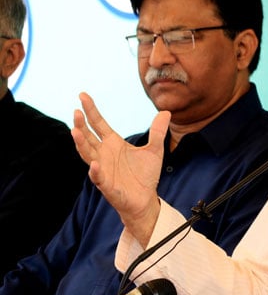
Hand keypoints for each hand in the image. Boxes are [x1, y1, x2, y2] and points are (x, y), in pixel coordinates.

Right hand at [71, 92, 170, 245]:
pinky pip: (98, 178)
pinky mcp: (107, 185)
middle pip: (88, 136)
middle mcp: (104, 154)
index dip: (91, 110)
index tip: (82, 95)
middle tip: (76, 111)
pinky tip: (95, 165)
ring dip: (81, 144)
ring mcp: (103, 169)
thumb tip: (166, 112)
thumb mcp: (155, 150)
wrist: (145, 199)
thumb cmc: (145, 175)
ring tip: (75, 131)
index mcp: (113, 143)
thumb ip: (157, 131)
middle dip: (81, 124)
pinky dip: (96, 172)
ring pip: (87, 155)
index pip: (98, 123)